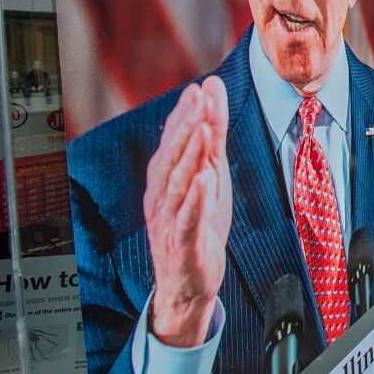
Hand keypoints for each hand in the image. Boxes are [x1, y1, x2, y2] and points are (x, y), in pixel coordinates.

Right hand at [144, 76, 231, 346]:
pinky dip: (194, 199)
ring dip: (189, 155)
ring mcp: (169, 221)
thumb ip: (212, 137)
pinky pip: (186, 219)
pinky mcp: (181, 244)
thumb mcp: (211, 177)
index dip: (185, 116)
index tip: (198, 89)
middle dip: (185, 127)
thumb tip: (210, 92)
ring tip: (202, 129)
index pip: (174, 143)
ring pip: (177, 184)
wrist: (189, 284)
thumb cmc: (199, 225)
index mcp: (165, 180)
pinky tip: (203, 180)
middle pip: (171, 158)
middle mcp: (161, 197)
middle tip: (198, 99)